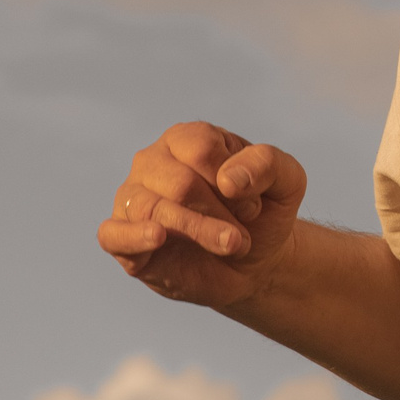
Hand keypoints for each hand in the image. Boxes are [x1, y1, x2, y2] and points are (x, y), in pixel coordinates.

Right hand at [97, 122, 308, 311]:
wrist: (252, 261)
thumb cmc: (262, 211)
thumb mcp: (286, 180)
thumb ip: (267, 164)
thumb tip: (228, 179)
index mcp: (187, 138)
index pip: (202, 149)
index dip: (235, 181)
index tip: (254, 203)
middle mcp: (152, 162)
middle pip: (181, 184)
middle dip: (221, 214)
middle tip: (242, 234)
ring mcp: (132, 198)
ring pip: (154, 211)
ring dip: (201, 233)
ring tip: (233, 245)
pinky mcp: (121, 238)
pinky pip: (113, 234)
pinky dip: (134, 236)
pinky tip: (158, 237)